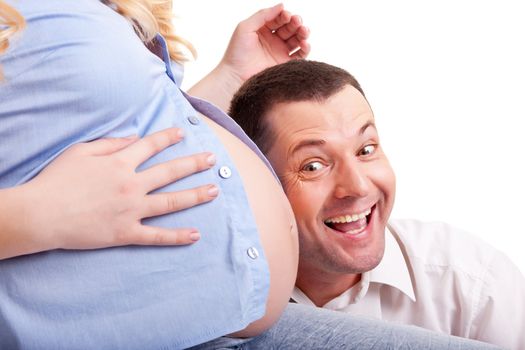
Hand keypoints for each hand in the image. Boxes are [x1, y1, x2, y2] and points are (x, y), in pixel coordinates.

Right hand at [19, 128, 217, 253]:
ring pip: (171, 202)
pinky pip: (156, 236)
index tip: (182, 133)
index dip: (168, 138)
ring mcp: (131, 210)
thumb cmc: (57, 180)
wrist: (42, 214)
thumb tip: (134, 137)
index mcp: (120, 162)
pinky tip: (195, 235)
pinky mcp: (126, 232)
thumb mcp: (80, 151)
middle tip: (212, 160)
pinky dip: (177, 237)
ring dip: (195, 196)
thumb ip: (110, 143)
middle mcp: (132, 184)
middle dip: (194, 163)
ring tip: (214, 191)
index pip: (151, 146)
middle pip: (170, 172)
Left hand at [221, 3, 310, 81]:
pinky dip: (305, 48)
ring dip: (303, 33)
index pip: (279, 18)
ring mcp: (280, 52)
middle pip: (290, 27)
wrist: (235, 76)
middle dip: (295, 22)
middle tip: (297, 21)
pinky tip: (304, 44)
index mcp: (263, 29)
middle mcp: (273, 40)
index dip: (285, 15)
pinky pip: (300, 55)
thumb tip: (282, 5)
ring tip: (304, 31)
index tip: (286, 15)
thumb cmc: (236, 52)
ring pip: (297, 39)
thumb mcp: (246, 27)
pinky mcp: (285, 65)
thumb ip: (263, 15)